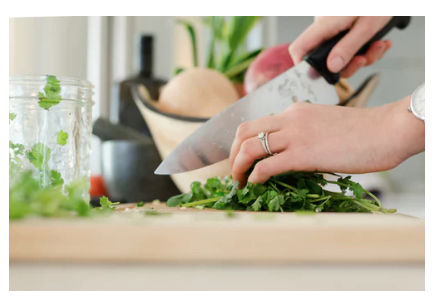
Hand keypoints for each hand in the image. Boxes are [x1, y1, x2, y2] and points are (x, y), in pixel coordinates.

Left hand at [229, 97, 423, 185]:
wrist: (386, 130)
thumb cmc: (361, 131)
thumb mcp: (323, 123)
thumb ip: (302, 132)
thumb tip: (288, 153)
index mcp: (294, 111)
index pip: (255, 123)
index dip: (241, 142)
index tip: (241, 159)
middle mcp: (289, 118)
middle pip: (243, 131)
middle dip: (232, 154)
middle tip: (234, 171)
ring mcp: (295, 135)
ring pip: (249, 147)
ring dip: (238, 167)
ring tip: (238, 182)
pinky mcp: (303, 154)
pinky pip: (267, 166)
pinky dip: (254, 177)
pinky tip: (255, 184)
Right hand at [289, 16, 392, 77]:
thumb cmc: (377, 2)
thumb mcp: (366, 26)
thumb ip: (348, 48)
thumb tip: (332, 68)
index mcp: (324, 24)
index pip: (299, 48)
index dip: (303, 66)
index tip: (318, 77)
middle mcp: (324, 28)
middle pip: (324, 58)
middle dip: (349, 65)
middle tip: (364, 59)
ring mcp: (333, 28)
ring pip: (340, 55)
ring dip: (362, 56)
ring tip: (379, 45)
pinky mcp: (343, 29)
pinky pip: (348, 47)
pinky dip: (365, 49)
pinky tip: (378, 42)